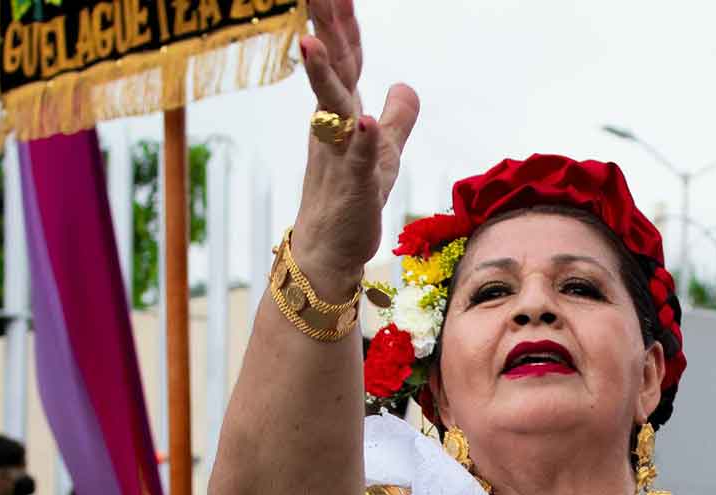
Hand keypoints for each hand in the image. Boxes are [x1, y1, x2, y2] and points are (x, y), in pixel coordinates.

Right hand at [292, 1, 421, 276]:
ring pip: (332, 107)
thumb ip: (397, 117)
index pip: (347, 56)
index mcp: (343, 111)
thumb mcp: (385, 150)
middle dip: (325, 27)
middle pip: (334, 67)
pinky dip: (361, 139)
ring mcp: (340, 153)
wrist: (330, 251)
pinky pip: (356, 158)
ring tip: (311, 41)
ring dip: (323, 75)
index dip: (343, 21)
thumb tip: (404, 85)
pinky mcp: (352, 186)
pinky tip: (362, 120)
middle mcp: (335, 125)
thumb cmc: (353, 198)